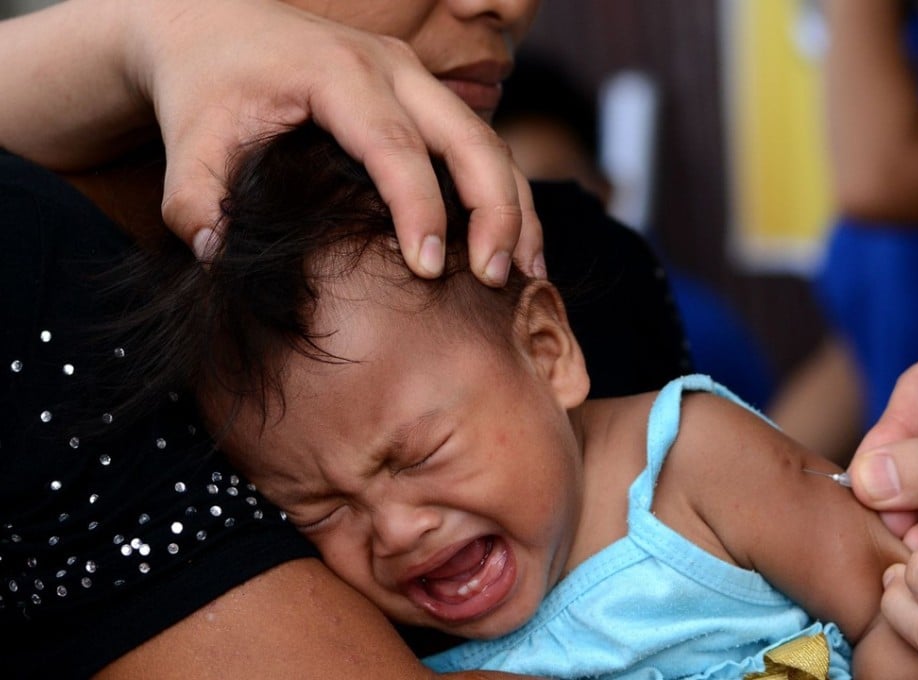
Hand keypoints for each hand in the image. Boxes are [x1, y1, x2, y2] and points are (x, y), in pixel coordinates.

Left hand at [126, 0, 541, 282]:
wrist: (218, 25)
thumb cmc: (207, 83)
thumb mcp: (189, 136)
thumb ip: (192, 197)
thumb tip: (218, 255)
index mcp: (336, 74)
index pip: (394, 145)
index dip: (419, 207)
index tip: (428, 268)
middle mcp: (391, 68)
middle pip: (469, 136)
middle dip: (494, 208)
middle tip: (497, 277)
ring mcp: (415, 78)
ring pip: (489, 140)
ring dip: (514, 205)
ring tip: (524, 272)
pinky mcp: (424, 97)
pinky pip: (480, 143)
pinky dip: (504, 193)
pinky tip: (512, 244)